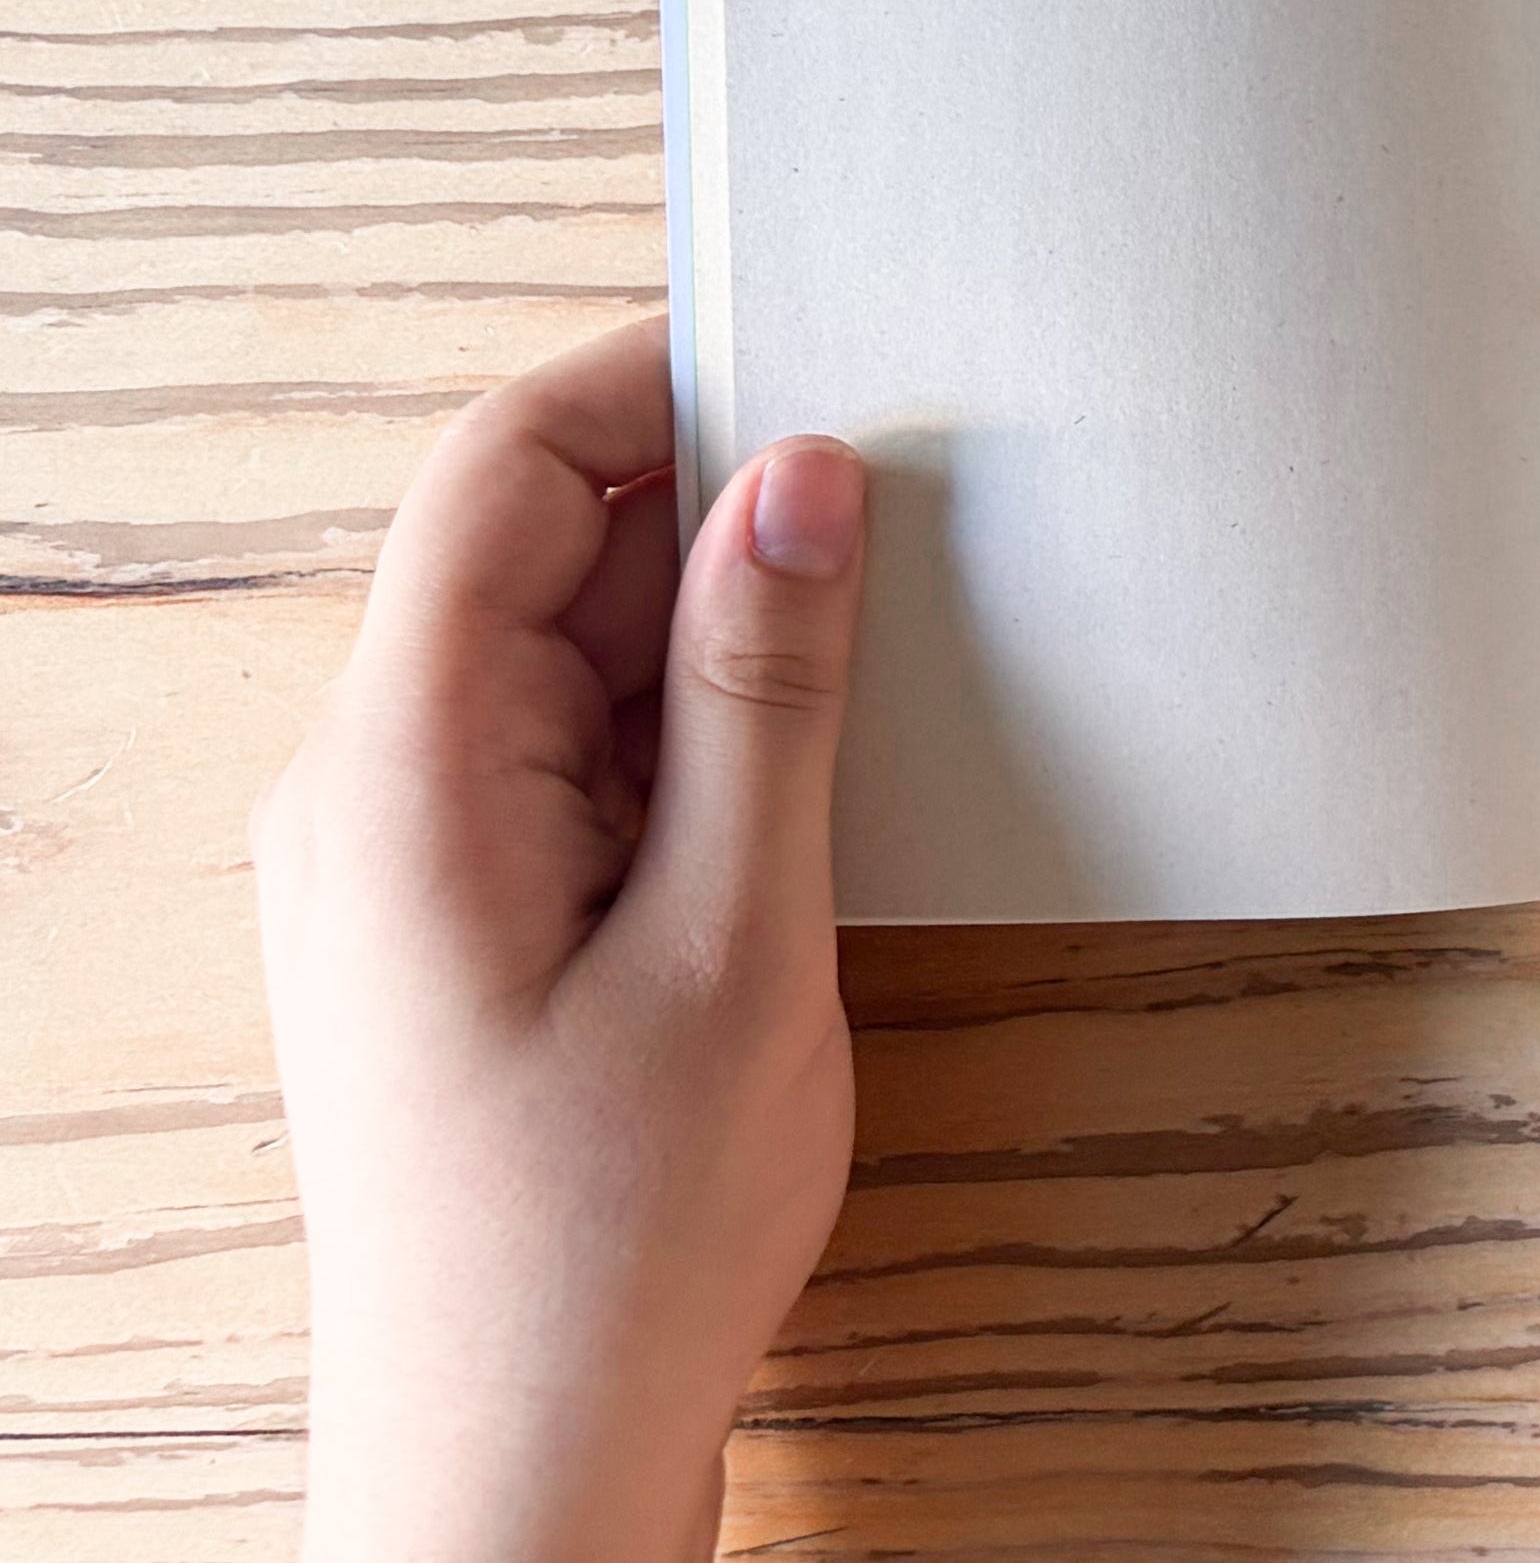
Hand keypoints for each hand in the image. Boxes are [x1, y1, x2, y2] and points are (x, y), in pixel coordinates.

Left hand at [252, 318, 867, 1562]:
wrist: (521, 1459)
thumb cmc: (607, 1243)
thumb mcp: (734, 943)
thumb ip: (760, 696)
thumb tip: (801, 482)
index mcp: (404, 771)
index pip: (504, 473)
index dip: (659, 383)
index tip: (820, 360)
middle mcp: (367, 790)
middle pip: (533, 552)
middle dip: (712, 514)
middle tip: (900, 523)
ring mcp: (400, 857)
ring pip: (560, 653)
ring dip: (709, 638)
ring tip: (864, 685)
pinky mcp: (455, 917)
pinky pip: (566, 754)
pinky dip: (685, 735)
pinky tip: (795, 790)